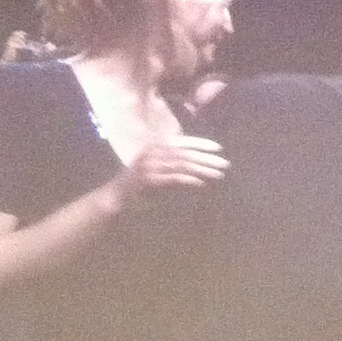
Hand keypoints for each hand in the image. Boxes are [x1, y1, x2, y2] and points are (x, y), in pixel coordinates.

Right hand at [113, 137, 227, 205]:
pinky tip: (202, 183)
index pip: (182, 142)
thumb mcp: (157, 171)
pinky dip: (189, 180)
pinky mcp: (150, 180)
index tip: (219, 148)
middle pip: (186, 153)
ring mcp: (151, 166)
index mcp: (155, 147)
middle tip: (225, 163)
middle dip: (208, 158)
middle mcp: (153, 153)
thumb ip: (174, 166)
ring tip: (219, 174)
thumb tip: (199, 167)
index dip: (202, 143)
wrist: (116, 198)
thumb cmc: (139, 186)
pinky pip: (174, 178)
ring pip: (183, 165)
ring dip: (203, 169)